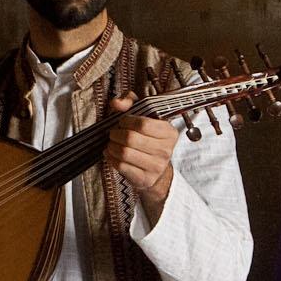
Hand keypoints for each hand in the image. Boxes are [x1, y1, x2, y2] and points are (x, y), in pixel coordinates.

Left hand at [106, 91, 178, 210]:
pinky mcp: (145, 179)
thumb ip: (130, 101)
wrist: (155, 170)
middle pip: (131, 138)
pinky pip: (121, 166)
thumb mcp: (143, 114)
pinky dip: (111, 158)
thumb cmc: (147, 138)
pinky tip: (111, 154)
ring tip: (111, 143)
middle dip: (116, 134)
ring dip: (111, 146)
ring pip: (124, 153)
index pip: (142, 124)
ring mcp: (156, 167)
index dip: (126, 121)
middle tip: (113, 133)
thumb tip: (116, 103)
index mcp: (169, 132)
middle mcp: (166, 150)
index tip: (122, 122)